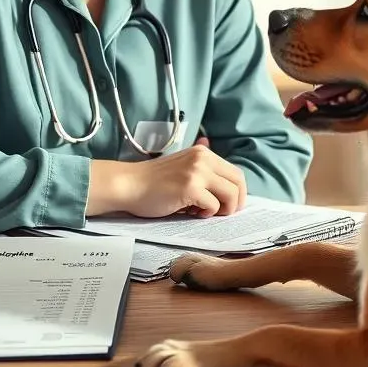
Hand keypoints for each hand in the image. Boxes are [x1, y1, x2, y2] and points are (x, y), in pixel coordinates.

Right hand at [87, 138, 247, 218]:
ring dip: (222, 209)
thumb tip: (226, 180)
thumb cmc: (153, 181)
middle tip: (223, 213)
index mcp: (203, 152)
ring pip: (230, 194)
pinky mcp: (190, 188)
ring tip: (203, 212)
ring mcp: (197, 172)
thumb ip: (202, 168)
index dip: (237, 191)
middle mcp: (203, 158)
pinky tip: (192, 213)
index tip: (228, 205)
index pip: (235, 172)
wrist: (129, 185)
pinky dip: (206, 214)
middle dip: (236, 202)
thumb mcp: (182, 166)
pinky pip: (213, 206)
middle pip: (238, 182)